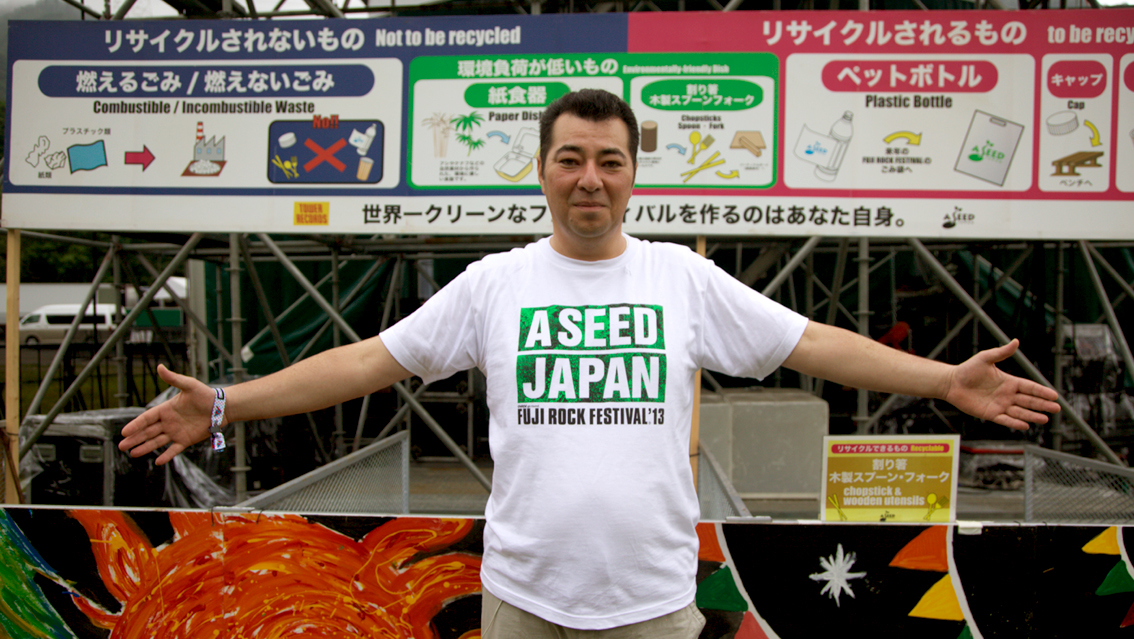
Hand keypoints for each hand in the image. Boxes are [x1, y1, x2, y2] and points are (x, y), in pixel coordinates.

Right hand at [119, 364, 214, 464]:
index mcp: (166, 409)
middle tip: (122, 445)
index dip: (135, 425)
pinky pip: (174, 449)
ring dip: (145, 448)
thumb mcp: (189, 385)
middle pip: (148, 432)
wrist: (221, 407)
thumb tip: (160, 366)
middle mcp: (168, 422)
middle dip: (135, 439)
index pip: (146, 418)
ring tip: (132, 453)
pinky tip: (157, 461)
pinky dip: (166, 455)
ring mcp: (176, 432)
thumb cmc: (205, 394)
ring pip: (157, 441)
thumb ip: (173, 379)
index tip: (124, 432)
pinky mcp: (185, 440)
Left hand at [943, 339, 1060, 429]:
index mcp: (1009, 382)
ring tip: (1045, 419)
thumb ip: (1001, 352)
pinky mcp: (990, 414)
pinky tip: (1025, 425)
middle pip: (1029, 401)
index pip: (1029, 387)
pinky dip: (1015, 423)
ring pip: (1020, 412)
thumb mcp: (985, 358)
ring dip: (1032, 415)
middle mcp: (1007, 395)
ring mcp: (1000, 405)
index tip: (1054, 395)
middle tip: (1057, 409)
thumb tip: (1016, 341)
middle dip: (1043, 405)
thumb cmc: (967, 369)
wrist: (951, 382)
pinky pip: (1005, 420)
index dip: (1042, 391)